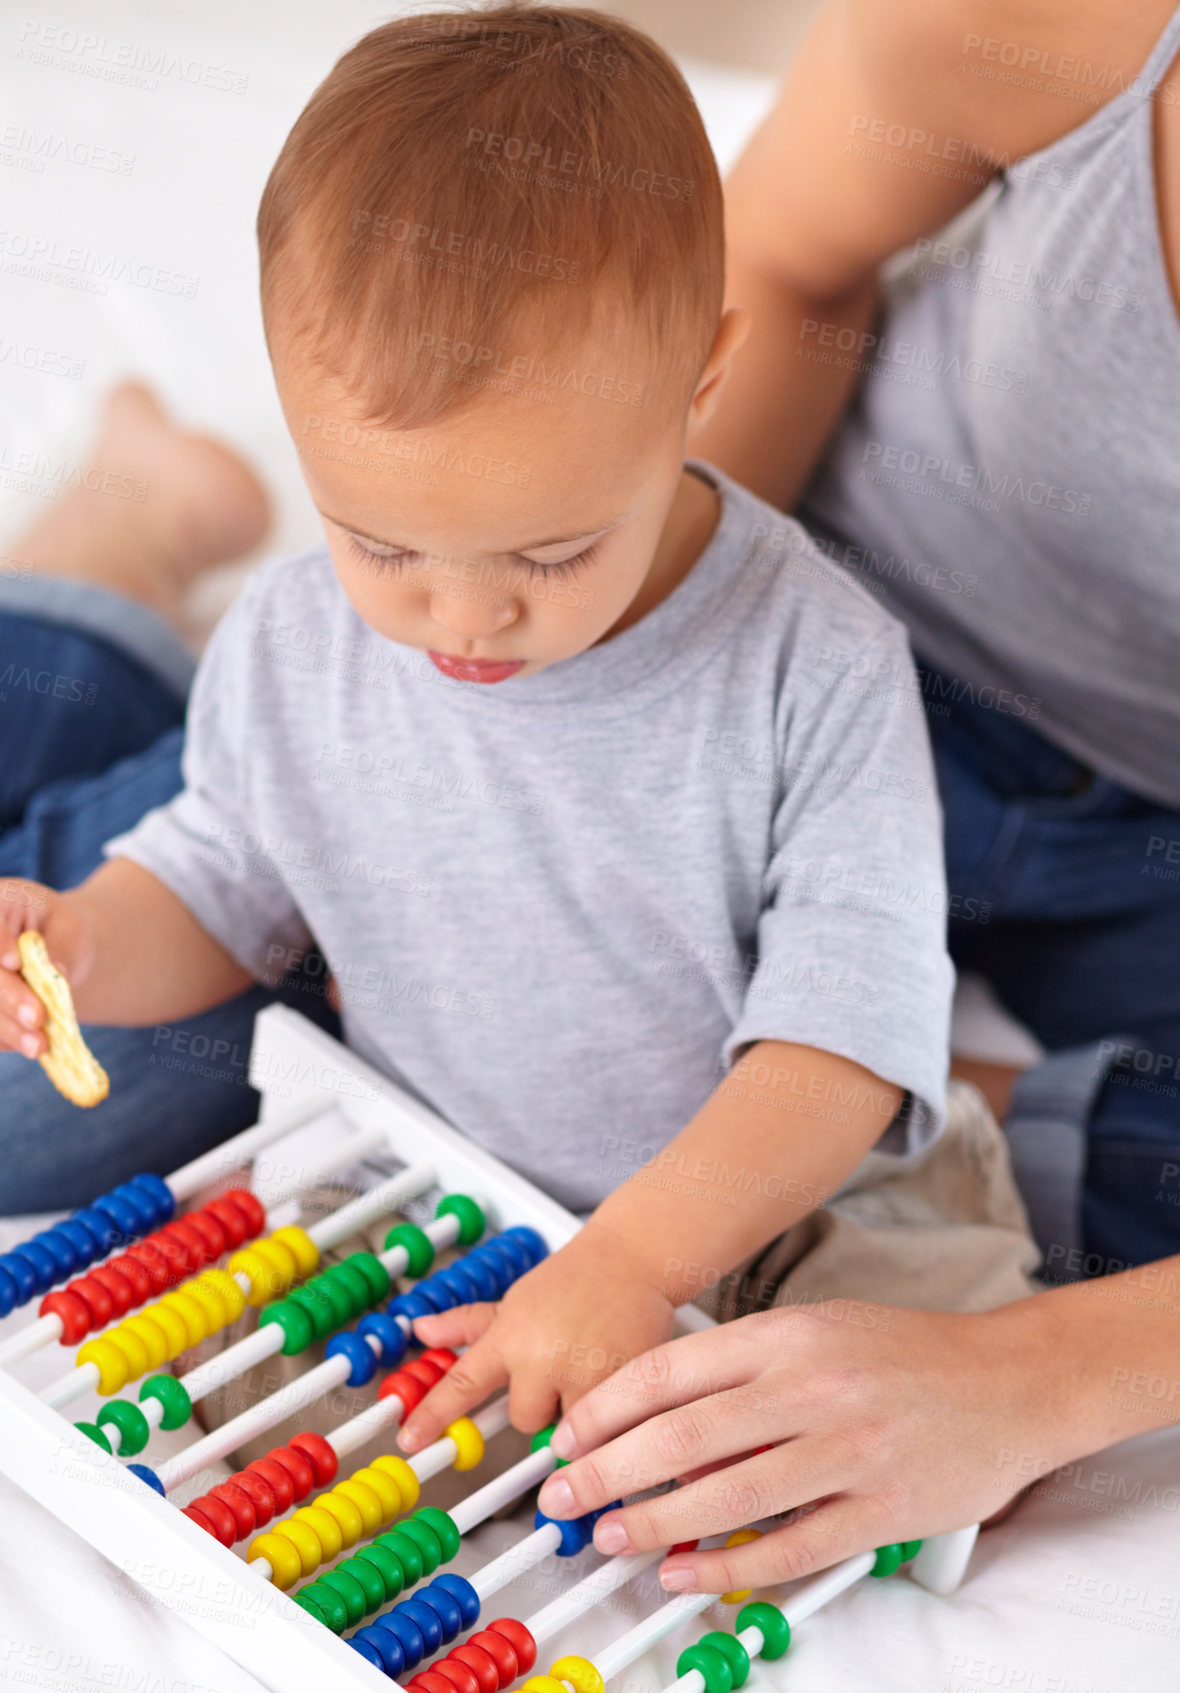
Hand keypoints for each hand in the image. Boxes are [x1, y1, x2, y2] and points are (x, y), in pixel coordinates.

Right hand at [0, 879, 94, 1057]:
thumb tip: (54, 972)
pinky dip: (4, 1037)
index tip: (15, 962)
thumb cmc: (61, 933)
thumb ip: (61, 949)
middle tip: (38, 1018)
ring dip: (5, 1028)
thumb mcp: (71, 931)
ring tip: (38, 1045)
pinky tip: (27, 1045)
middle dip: (8, 997)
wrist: (52, 953)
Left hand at [397, 1222, 677, 1453]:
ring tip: (592, 1368)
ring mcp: (584, 1376)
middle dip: (542, 1400)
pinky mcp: (624, 1390)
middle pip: (523, 1418)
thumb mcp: (517, 1300)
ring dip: (576, 1411)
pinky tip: (614, 1376)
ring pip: (566, 1428)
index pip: (463, 1382)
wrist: (633, 1259)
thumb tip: (421, 1330)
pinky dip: (609, 1412)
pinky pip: (604, 1427)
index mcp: (512, 1336)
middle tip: (562, 1364)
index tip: (410, 1440)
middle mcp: (543, 1358)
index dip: (434, 1414)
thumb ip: (470, 1324)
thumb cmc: (574, 1280)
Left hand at [535, 1299, 1070, 1594]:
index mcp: (786, 1335)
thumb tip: (659, 1421)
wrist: (1011, 1380)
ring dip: (654, 1524)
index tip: (567, 1438)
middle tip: (564, 1498)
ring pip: (728, 1497)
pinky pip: (792, 1547)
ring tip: (610, 1538)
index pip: (669, 1371)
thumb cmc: (905, 1353)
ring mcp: (849, 1449)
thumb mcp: (815, 1329)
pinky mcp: (883, 1509)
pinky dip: (729, 1567)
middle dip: (607, 1472)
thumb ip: (742, 1369)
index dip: (604, 1410)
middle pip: (682, 1438)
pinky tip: (686, 1574)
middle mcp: (812, 1386)